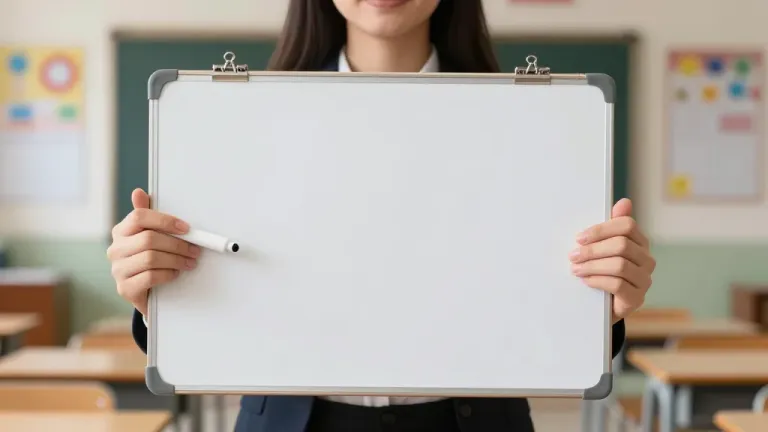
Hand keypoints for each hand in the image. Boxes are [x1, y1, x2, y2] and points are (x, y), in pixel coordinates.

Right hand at [106, 188, 199, 314]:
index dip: (165, 221)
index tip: (186, 228)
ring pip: (151, 258)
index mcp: (121, 231)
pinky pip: (150, 276)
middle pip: (149, 239)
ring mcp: (117, 270)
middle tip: (195, 249)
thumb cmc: (150, 259)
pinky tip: (175, 273)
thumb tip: (139, 192)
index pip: (139, 217)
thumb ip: (149, 216)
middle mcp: (115, 249)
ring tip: (189, 262)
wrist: (146, 292)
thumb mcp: (151, 236)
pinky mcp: (124, 288)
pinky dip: (168, 274)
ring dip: (176, 260)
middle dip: (177, 244)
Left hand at [569, 198, 654, 322]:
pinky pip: (618, 285)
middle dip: (593, 249)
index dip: (601, 230)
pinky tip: (585, 281)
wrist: (603, 305)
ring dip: (592, 266)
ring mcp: (645, 280)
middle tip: (573, 255)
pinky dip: (597, 281)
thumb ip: (611, 226)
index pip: (626, 225)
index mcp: (640, 242)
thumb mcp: (603, 248)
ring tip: (575, 269)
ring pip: (619, 265)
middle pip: (621, 245)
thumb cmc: (603, 271)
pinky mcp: (637, 298)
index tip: (579, 238)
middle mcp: (647, 260)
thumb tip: (625, 202)